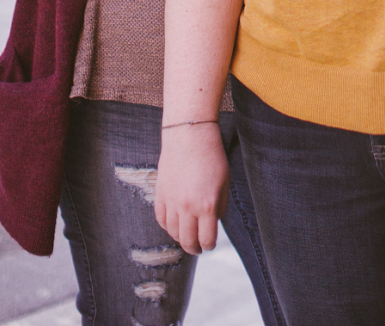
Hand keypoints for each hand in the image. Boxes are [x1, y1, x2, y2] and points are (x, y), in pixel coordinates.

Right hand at [155, 122, 229, 253]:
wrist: (189, 135)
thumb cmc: (212, 156)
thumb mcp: (224, 182)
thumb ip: (220, 207)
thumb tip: (213, 224)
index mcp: (207, 205)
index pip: (206, 240)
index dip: (209, 245)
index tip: (210, 244)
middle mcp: (187, 207)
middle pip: (187, 241)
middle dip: (194, 248)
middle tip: (197, 248)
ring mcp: (171, 201)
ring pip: (172, 232)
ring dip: (180, 237)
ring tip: (186, 236)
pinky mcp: (160, 194)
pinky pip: (161, 219)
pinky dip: (167, 225)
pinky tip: (174, 223)